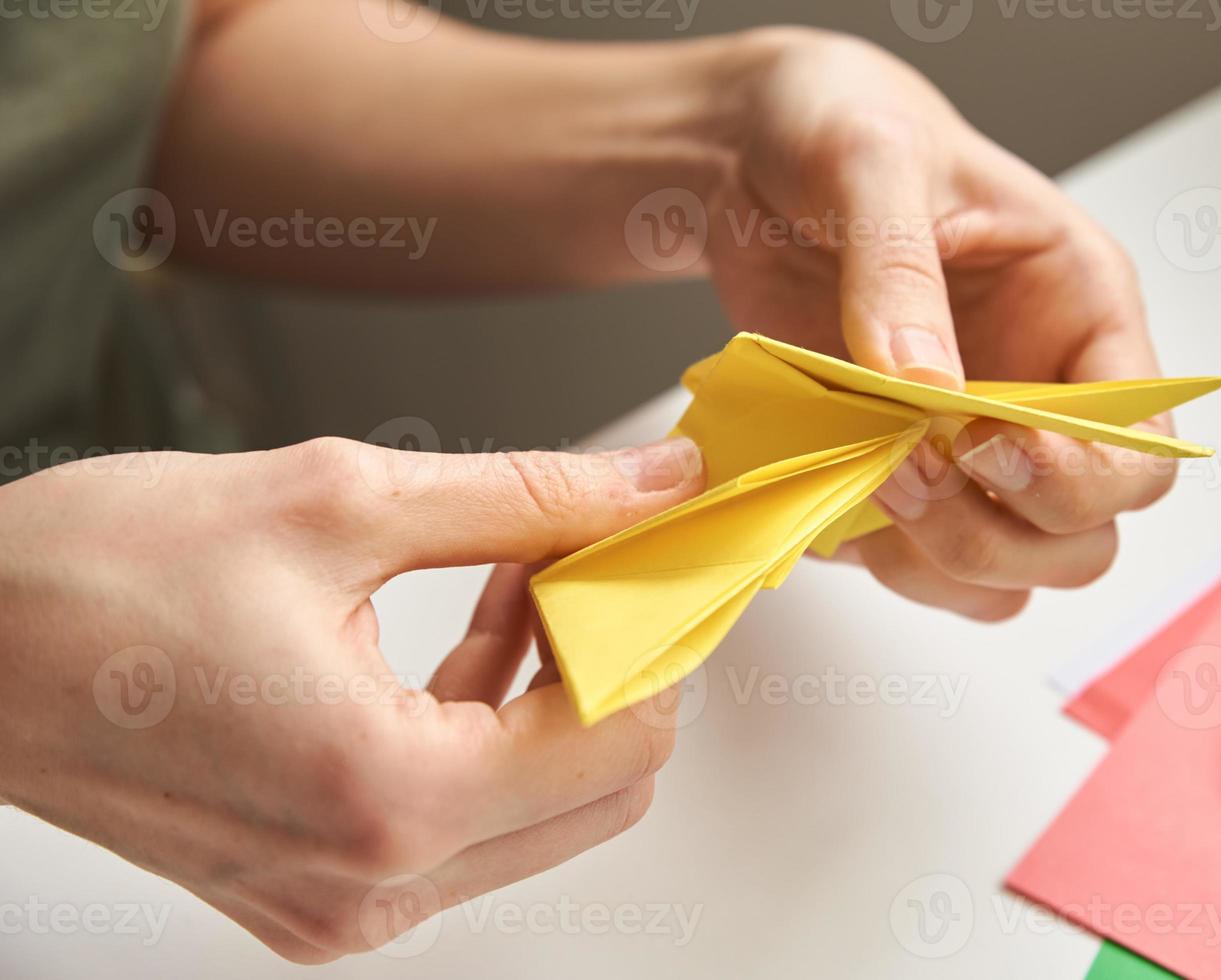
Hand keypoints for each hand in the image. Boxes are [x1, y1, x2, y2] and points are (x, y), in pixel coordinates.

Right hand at [0, 435, 703, 961]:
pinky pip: (465, 820)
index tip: (663, 554)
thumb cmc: (97, 578)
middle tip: (599, 557)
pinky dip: (494, 724)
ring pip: (543, 809)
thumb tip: (652, 485)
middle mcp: (371, 879)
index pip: (625, 734)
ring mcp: (342, 902)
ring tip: (526, 566)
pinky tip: (480, 617)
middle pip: (603, 787)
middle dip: (621, 663)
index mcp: (389, 793)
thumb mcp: (341, 501)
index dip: (663, 630)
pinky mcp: (315, 890)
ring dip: (559, 689)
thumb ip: (528, 497)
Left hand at [706, 30, 1174, 619]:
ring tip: (865, 488)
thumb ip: (897, 268)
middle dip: (999, 533)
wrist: (754, 158)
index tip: (984, 444)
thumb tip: (921, 385)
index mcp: (1079, 311)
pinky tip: (828, 501)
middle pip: (1084, 536)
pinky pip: (920, 568)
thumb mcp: (871, 163)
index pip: (1140, 448)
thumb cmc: (842, 129)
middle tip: (906, 475)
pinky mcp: (898, 474)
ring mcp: (968, 447)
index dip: (1078, 475)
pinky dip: (877, 561)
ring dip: (939, 563)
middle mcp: (1038, 394)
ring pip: (1008, 572)